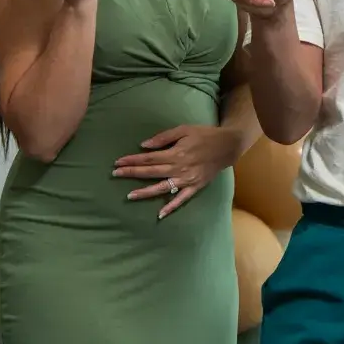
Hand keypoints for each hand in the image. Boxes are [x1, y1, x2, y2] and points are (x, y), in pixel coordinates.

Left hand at [113, 124, 242, 218]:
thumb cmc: (204, 135)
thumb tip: (144, 146)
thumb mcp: (184, 129)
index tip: (118, 162)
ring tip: (130, 195)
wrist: (227, 146)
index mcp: (176, 153)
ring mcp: (187, 180)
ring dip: (145, 192)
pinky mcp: (195, 187)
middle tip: (116, 175)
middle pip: (151, 172)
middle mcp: (179, 168)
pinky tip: (160, 214)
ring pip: (162, 188)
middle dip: (132, 173)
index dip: (132, 160)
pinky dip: (171, 207)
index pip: (149, 158)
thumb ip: (163, 138)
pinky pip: (182, 199)